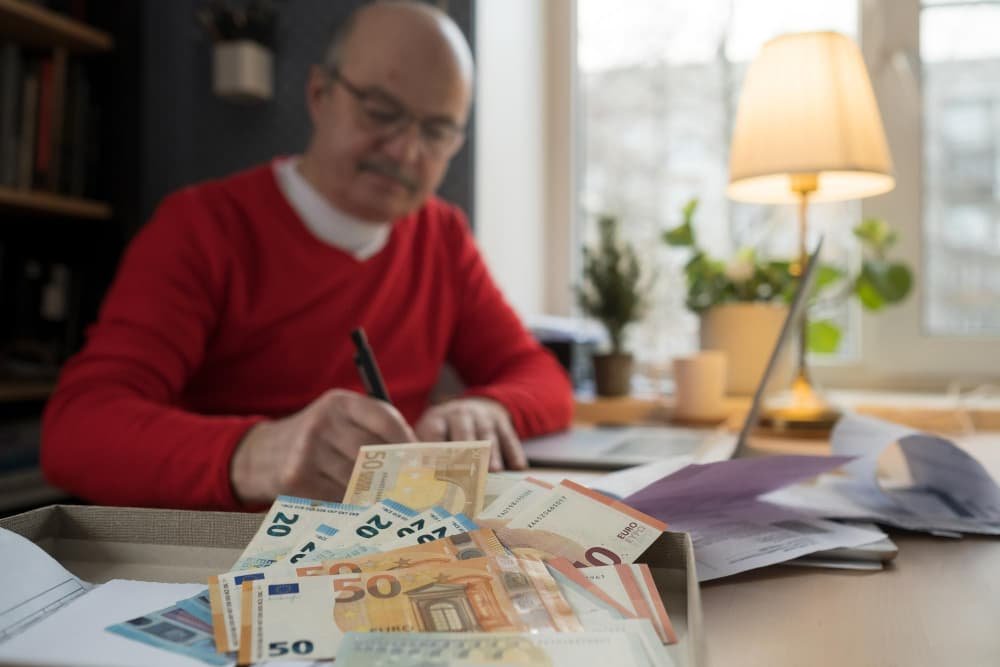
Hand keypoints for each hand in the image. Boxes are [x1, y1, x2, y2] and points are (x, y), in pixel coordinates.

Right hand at [230, 389, 415, 504]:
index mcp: (339, 403)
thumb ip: (373, 432)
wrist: (260, 455)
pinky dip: (349, 505)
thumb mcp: (340, 421)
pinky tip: (354, 506)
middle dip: (394, 473)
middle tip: (410, 488)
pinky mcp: (296, 480)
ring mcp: (307, 452)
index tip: (421, 461)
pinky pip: (336, 498)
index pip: (385, 419)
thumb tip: (416, 460)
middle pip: (373, 454)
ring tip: (383, 500)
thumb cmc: (316, 440)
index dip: (407, 442)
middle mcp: (322, 423)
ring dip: (373, 494)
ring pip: (357, 480)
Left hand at [414, 398, 525, 471]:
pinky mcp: (502, 421)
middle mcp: (459, 414)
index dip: (436, 453)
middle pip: (463, 433)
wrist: (475, 406)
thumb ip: (424, 454)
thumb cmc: (446, 432)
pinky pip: (509, 436)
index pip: (435, 434)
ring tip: (495, 472)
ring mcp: (482, 416)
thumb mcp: (431, 435)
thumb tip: (416, 482)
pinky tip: (518, 468)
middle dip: (467, 454)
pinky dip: (514, 452)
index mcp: (437, 418)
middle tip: (468, 474)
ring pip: (487, 435)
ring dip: (492, 453)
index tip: (437, 473)